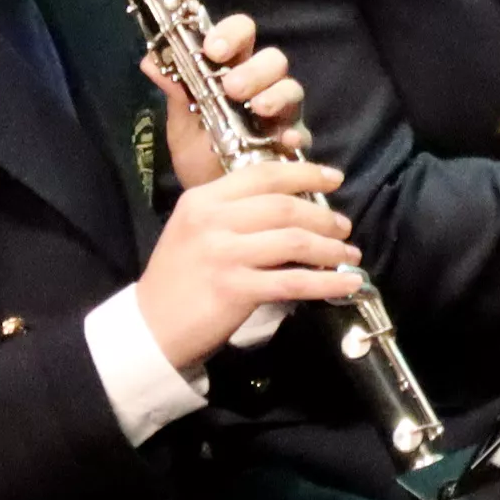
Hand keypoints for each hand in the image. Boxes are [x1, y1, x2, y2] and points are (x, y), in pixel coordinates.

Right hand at [134, 156, 361, 370]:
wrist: (151, 326)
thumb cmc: (179, 277)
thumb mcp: (196, 229)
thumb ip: (235, 212)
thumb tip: (295, 206)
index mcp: (203, 199)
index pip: (262, 175)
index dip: (304, 173)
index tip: (334, 178)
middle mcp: (212, 220)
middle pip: (283, 207)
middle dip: (323, 216)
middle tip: (344, 226)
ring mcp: (223, 254)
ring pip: (293, 241)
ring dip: (330, 248)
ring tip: (349, 255)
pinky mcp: (235, 289)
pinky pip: (292, 281)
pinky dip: (326, 282)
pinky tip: (346, 284)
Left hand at [148, 14, 308, 190]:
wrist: (213, 199)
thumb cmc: (198, 155)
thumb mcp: (181, 124)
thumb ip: (174, 92)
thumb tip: (150, 61)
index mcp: (232, 70)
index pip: (240, 34)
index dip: (231, 34)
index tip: (213, 49)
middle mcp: (261, 85)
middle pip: (272, 59)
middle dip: (254, 69)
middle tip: (232, 87)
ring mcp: (281, 112)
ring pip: (291, 87)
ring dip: (276, 95)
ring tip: (258, 109)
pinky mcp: (292, 140)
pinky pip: (301, 130)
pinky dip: (294, 132)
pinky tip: (284, 140)